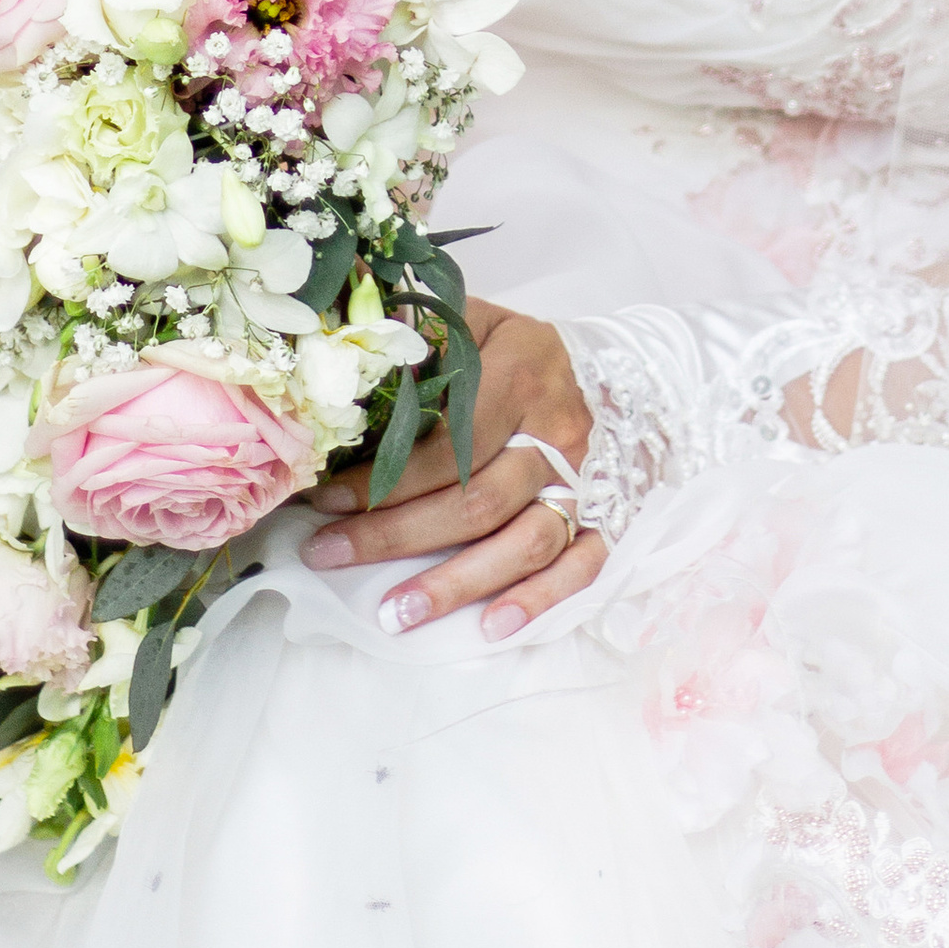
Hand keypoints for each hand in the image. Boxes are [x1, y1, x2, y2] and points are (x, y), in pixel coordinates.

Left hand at [300, 299, 603, 642]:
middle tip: (329, 555)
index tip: (325, 499)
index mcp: (520, 375)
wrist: (622, 368)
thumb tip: (337, 347)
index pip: (447, 443)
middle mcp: (558, 433)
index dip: (384, 478)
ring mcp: (588, 481)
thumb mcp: (473, 320)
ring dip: (457, 584)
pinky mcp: (609, 516)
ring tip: (394, 613)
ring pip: (523, 543)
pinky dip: (540, 600)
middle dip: (396, 535)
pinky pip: (580, 566)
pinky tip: (493, 627)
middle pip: (476, 501)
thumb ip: (415, 335)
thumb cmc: (522, 349)